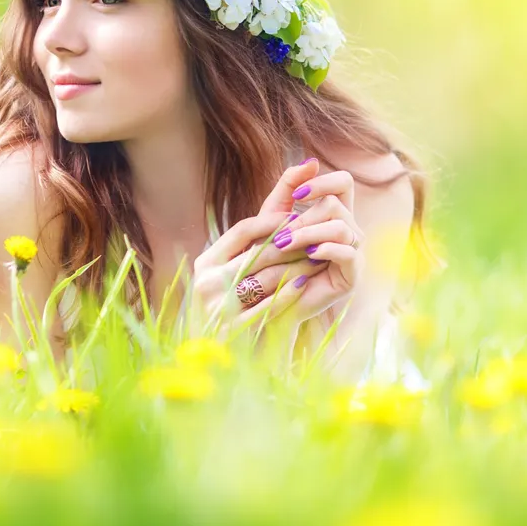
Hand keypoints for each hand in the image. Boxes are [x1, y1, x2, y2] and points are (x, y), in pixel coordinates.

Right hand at [190, 158, 327, 325]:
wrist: (222, 350)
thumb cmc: (238, 298)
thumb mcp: (242, 263)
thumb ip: (265, 226)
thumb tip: (302, 175)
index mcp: (207, 261)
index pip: (242, 229)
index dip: (273, 221)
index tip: (299, 218)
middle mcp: (206, 281)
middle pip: (258, 253)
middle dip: (293, 245)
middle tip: (320, 237)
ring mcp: (217, 307)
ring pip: (265, 278)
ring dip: (297, 267)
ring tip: (320, 259)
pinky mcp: (231, 330)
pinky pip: (266, 306)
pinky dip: (287, 294)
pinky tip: (304, 284)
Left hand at [258, 166, 364, 324]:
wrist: (271, 296)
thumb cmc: (272, 253)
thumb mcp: (275, 214)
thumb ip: (290, 185)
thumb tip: (311, 160)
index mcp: (335, 211)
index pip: (343, 183)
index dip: (324, 182)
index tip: (299, 194)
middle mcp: (349, 228)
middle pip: (337, 205)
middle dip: (305, 217)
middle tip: (281, 235)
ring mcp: (354, 251)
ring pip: (341, 227)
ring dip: (309, 233)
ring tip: (284, 244)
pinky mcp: (353, 274)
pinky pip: (348, 253)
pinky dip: (327, 249)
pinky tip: (309, 254)